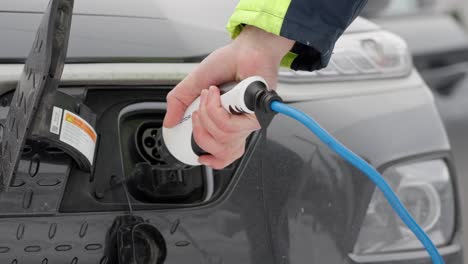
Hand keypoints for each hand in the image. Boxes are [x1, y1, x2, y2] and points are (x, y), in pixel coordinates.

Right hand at [164, 26, 293, 168]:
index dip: (214, 161)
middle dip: (200, 130)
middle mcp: (239, 125)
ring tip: (211, 95)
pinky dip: (216, 109)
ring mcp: (248, 122)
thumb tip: (168, 122)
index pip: (226, 153)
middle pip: (220, 151)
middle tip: (198, 110)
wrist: (246, 50)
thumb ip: (179, 102)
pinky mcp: (255, 117)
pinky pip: (229, 126)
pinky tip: (219, 94)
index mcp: (228, 122)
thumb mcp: (194, 84)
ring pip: (222, 137)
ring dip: (208, 113)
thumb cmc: (228, 63)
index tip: (202, 157)